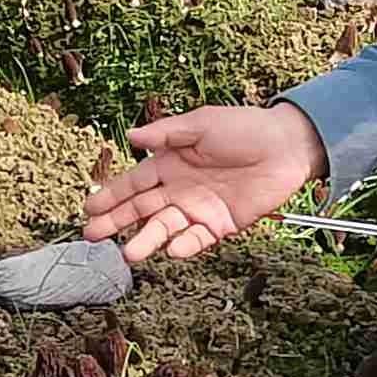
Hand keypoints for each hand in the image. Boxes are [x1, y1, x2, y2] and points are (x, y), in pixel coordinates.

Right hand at [82, 104, 324, 263]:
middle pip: (142, 209)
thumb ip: (166, 134)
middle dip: (117, 222)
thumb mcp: (201, 124)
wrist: (286, 146)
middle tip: (93, 236)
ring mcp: (199, 209)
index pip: (134, 182)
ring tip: (128, 253)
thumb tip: (131, 137)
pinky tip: (172, 248)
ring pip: (166, 228)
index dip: (112, 195)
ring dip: (147, 240)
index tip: (90, 209)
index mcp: (170, 163)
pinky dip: (185, 245)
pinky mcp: (222, 225)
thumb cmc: (244, 128)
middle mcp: (180, 189)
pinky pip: (198, 239)